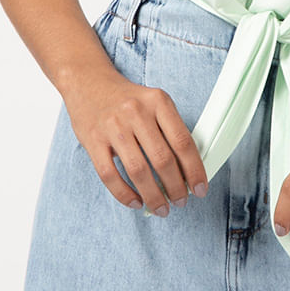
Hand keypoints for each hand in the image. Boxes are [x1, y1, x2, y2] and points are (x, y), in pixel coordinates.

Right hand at [62, 65, 208, 215]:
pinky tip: (136, 202)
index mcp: (158, 101)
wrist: (89, 82)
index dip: (194, 170)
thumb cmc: (128, 98)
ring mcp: (113, 126)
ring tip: (162, 208)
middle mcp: (137, 112)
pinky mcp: (93, 140)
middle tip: (181, 202)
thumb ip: (170, 129)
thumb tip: (188, 169)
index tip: (199, 189)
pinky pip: (110, 175)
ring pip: (138, 171)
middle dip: (175, 188)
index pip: (183, 141)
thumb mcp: (154, 102)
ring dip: (153, 196)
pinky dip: (125, 194)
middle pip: (162, 159)